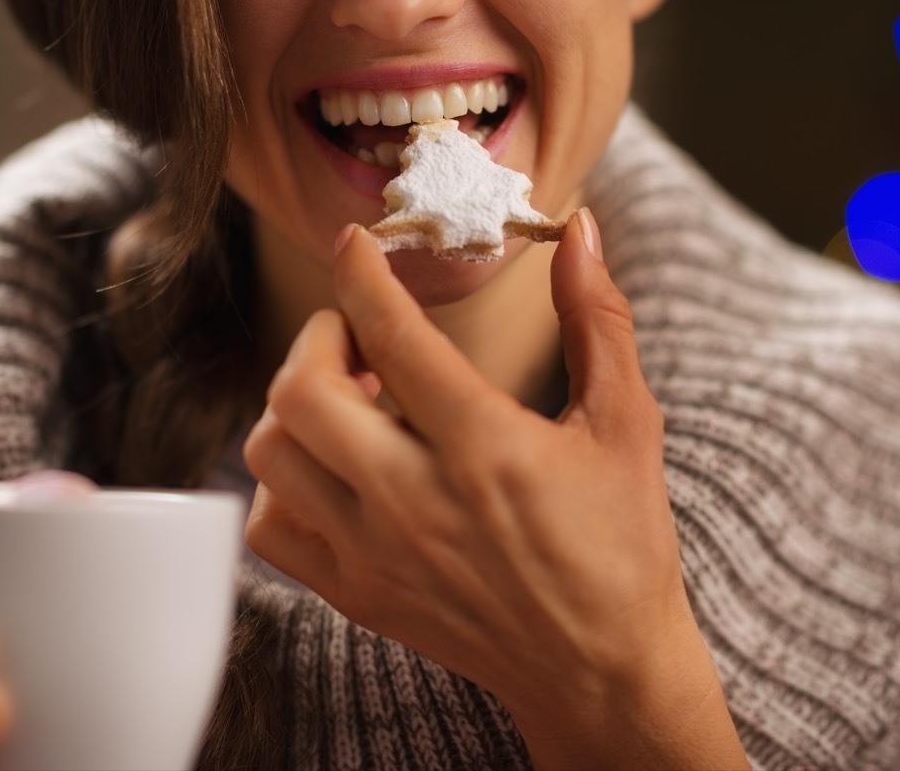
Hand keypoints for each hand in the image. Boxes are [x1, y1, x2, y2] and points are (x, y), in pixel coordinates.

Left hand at [245, 211, 747, 768]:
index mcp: (485, 446)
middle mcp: (415, 499)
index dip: (360, 272)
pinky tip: (337, 469)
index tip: (355, 244)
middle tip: (360, 334)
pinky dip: (286, 482)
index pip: (389, 335)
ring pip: (272, 452)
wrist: (600, 668)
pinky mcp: (356, 593)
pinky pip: (272, 525)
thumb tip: (582, 232)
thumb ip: (598, 320)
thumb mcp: (626, 423)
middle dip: (319, 335)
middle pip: (302, 389)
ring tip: (350, 402)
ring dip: (296, 407)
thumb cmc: (622, 544)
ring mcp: (375, 553)